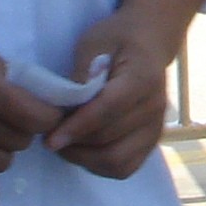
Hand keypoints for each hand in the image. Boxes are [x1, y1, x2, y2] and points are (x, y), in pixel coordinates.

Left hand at [42, 0, 205, 178]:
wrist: (149, 41)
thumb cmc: (117, 38)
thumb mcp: (93, 41)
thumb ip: (82, 71)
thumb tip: (68, 103)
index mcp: (144, 78)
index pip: (109, 110)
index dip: (77, 127)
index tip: (49, 139)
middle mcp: (156, 107)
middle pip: (110, 140)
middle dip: (74, 144)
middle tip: (49, 137)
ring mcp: (157, 127)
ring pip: (117, 161)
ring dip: (85, 158)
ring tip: (64, 144)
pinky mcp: (152, 141)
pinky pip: (125, 167)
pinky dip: (99, 166)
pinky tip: (82, 150)